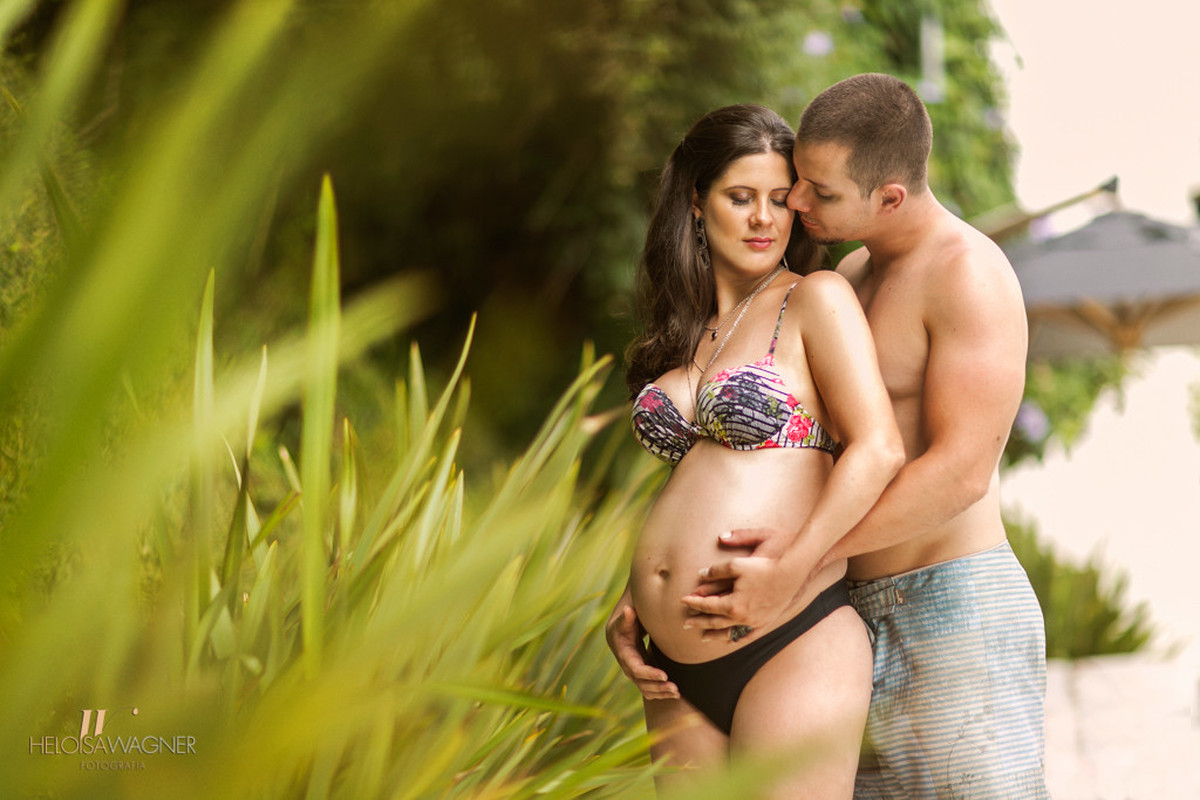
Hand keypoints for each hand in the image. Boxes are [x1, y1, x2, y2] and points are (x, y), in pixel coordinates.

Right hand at [605, 597, 679, 700]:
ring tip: (677, 692)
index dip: (649, 674)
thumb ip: (627, 616)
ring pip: (647, 690)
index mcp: (625, 655)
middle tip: (675, 688)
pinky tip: (675, 694)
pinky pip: (650, 689)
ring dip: (662, 693)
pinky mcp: (643, 676)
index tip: (664, 675)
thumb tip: (628, 610)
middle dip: (659, 687)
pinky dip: (661, 693)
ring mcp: (635, 674)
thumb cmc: (625, 623)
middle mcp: (629, 668)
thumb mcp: (625, 619)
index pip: (637, 669)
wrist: (621, 633)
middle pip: (643, 684)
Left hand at [680, 527, 813, 640]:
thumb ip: (717, 570)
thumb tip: (702, 574)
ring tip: (704, 636)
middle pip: (715, 622)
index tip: (683, 601)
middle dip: (699, 622)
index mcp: (733, 604)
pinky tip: (730, 640)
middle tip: (685, 624)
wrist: (793, 572)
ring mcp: (756, 622)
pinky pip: (748, 634)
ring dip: (715, 634)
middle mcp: (743, 617)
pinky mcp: (767, 621)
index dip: (694, 602)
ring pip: (730, 632)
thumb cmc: (765, 565)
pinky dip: (736, 638)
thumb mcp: (736, 563)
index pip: (707, 605)